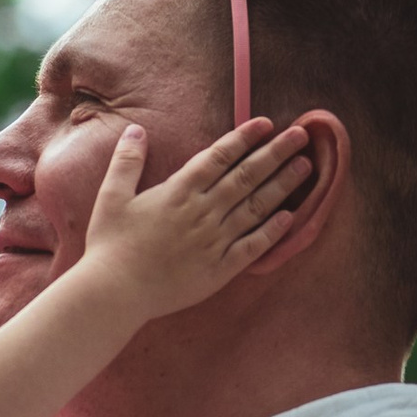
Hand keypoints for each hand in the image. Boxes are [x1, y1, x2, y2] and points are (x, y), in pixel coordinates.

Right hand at [71, 118, 311, 319]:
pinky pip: (253, 247)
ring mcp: (214, 241)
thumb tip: (136, 130)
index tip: (267, 123)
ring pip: (256, 207)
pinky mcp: (219, 269)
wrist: (115, 292)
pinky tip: (290, 217)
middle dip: (276, 153)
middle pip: (246, 176)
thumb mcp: (111, 197)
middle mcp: (203, 212)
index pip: (219, 157)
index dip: (244, 138)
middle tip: (302, 135)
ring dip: (282, 185)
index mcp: (178, 192)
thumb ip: (127, 162)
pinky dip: (273, 231)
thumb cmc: (110, 245)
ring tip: (305, 167)